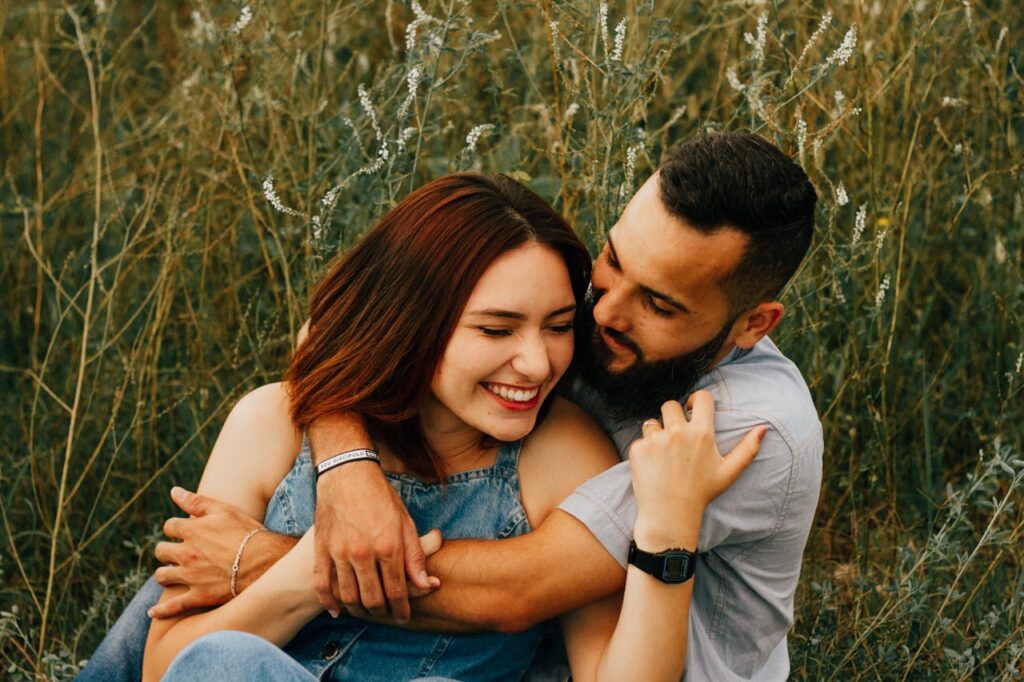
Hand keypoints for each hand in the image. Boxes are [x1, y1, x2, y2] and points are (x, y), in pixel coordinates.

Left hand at [149, 487, 296, 617]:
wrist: (266, 562)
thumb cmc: (247, 533)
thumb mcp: (224, 511)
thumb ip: (196, 502)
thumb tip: (173, 491)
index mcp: (191, 530)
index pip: (169, 526)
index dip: (176, 527)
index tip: (184, 530)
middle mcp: (185, 553)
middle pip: (162, 550)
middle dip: (167, 550)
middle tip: (177, 552)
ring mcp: (190, 577)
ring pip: (163, 576)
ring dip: (165, 573)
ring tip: (171, 573)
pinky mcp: (198, 596)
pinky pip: (173, 606)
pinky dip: (161, 610)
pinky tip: (153, 612)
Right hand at [314, 462, 438, 622]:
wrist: (346, 473)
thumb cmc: (380, 496)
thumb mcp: (405, 522)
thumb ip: (416, 556)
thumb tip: (427, 584)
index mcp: (388, 545)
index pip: (397, 591)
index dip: (401, 609)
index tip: (403, 617)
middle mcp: (363, 552)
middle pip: (372, 599)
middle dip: (382, 612)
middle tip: (386, 614)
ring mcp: (339, 552)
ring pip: (348, 596)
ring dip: (358, 610)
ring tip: (366, 610)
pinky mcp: (321, 549)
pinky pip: (322, 586)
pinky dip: (329, 602)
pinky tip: (337, 610)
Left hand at [629, 391, 764, 543]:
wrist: (670, 514)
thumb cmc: (701, 493)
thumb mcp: (729, 472)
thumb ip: (748, 449)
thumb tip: (764, 428)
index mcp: (702, 434)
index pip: (701, 398)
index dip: (696, 400)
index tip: (692, 409)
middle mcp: (678, 432)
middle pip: (670, 405)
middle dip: (673, 416)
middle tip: (676, 437)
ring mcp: (656, 440)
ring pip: (653, 421)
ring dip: (657, 432)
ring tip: (664, 455)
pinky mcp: (639, 449)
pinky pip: (641, 439)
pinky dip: (645, 449)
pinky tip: (653, 466)